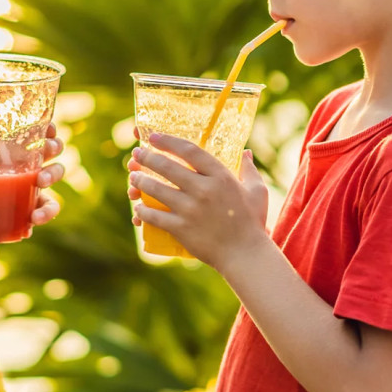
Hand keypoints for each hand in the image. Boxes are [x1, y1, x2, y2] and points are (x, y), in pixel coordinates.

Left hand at [0, 122, 65, 238]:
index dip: (48, 126)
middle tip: (46, 150)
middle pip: (54, 147)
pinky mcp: (34, 206)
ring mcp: (35, 185)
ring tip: (41, 181)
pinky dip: (47, 212)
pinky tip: (34, 218)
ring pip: (56, 173)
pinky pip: (50, 207)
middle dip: (54, 146)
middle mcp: (30, 162)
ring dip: (53, 174)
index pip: (38, 129)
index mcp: (15, 146)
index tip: (46, 127)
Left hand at [127, 132, 269, 268]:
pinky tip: (138, 208)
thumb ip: (249, 169)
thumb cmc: (252, 222)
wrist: (245, 254)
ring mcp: (191, 209)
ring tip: (133, 177)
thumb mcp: (257, 191)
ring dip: (140, 181)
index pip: (189, 150)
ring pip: (157, 189)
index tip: (153, 136)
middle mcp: (204, 189)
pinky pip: (155, 216)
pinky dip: (143, 211)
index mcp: (220, 176)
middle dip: (147, 158)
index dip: (168, 141)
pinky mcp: (182, 228)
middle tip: (136, 154)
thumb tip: (245, 152)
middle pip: (167, 167)